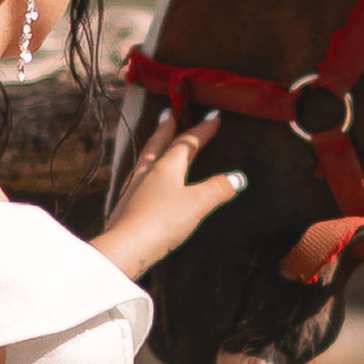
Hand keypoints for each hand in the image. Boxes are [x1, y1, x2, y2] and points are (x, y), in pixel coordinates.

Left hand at [94, 116, 248, 281]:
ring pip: (144, 160)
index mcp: (166, 167)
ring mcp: (133, 189)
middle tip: (170, 114)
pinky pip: (137, 179)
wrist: (125, 249)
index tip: (214, 117)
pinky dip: (144, 172)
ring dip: (153, 147)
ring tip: (156, 142)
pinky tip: (142, 180)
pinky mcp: (126, 207)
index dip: (202, 130)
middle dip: (167, 128)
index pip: (186, 142)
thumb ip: (218, 189)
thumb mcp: (197, 204)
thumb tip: (238, 178)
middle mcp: (147, 173)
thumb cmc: (162, 222)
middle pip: (158, 144)